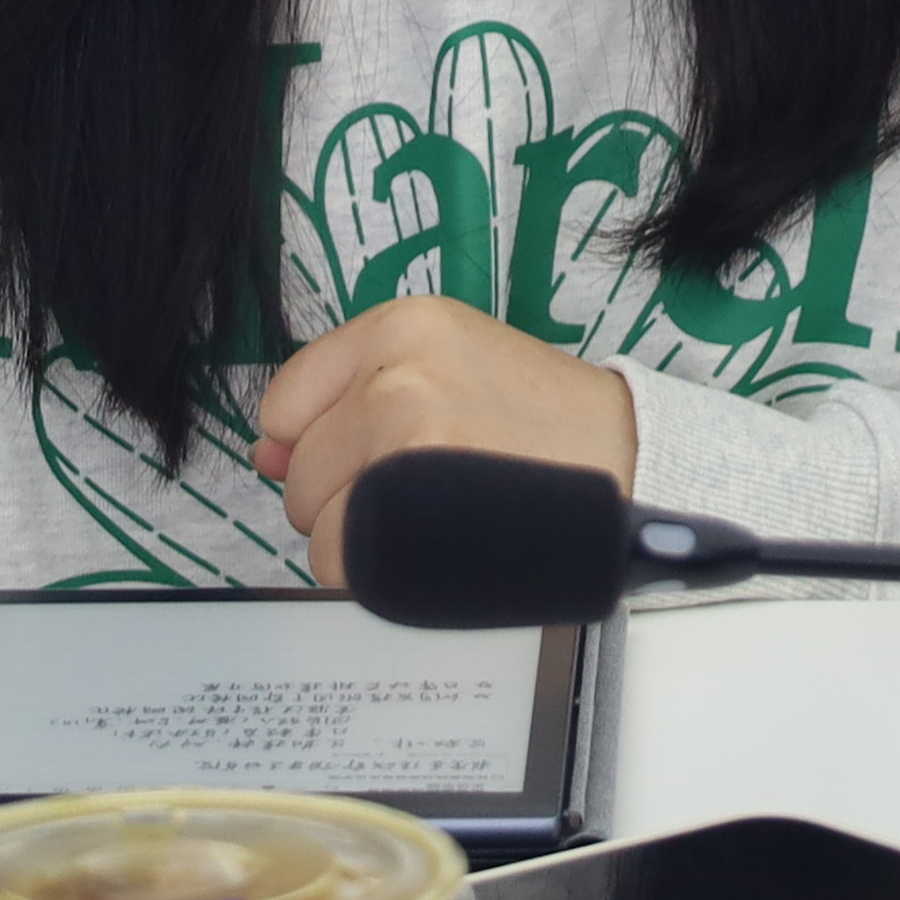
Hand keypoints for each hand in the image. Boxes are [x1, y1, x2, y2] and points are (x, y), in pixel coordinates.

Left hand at [250, 297, 638, 591]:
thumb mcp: (449, 366)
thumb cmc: (544, 423)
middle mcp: (397, 375)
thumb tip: (264, 452)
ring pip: (315, 523)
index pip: (286, 404)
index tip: (369, 458)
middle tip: (422, 493)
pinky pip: (344, 563)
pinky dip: (375, 573)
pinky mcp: (418, 512)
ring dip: (359, 541)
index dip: (318, 447)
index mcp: (402, 325)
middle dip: (341, 499)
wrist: (634, 462)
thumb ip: (350, 398)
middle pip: (298, 471)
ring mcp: (407, 444)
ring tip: (433, 520)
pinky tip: (433, 550)